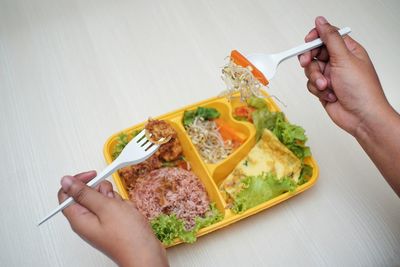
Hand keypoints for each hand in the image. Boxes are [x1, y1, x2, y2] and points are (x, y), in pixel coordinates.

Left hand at [58, 171, 167, 266]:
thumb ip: (85, 193)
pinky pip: (115, 207)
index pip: (67, 193)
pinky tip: (129, 214)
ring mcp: (100, 223)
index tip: (93, 176)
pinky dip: (124, 207)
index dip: (78, 181)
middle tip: (111, 200)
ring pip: (104, 199)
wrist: (146, 254)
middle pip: (88, 194)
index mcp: (78, 218)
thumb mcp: (105, 207)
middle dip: (104, 192)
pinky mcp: (112, 224)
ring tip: (123, 210)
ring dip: (116, 200)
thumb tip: (66, 181)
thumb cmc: (127, 237)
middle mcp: (87, 221)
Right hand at [299, 16, 399, 195]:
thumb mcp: (344, 59)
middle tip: (308, 62)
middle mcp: (339, 62)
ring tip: (327, 86)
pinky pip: (311, 85)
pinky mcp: (324, 89)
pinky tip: (330, 95)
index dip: (315, 38)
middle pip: (314, 53)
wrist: (361, 117)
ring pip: (310, 70)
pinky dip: (318, 90)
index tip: (307, 42)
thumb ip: (330, 38)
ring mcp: (331, 76)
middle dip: (310, 60)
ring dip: (316, 79)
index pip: (327, 36)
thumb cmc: (361, 89)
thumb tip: (321, 22)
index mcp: (348, 50)